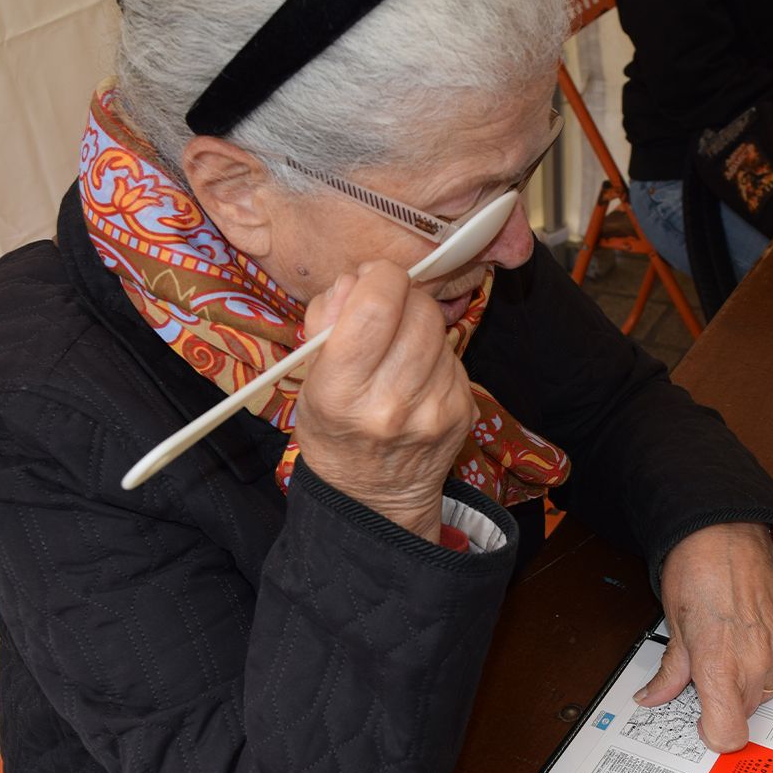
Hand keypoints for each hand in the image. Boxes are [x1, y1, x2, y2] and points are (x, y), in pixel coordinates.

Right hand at [292, 260, 477, 542]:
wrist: (371, 495)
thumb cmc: (334, 428)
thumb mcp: (310, 377)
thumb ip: (325, 319)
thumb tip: (355, 279)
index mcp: (342, 391)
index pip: (377, 305)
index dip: (379, 277)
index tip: (372, 279)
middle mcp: (392, 402)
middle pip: (418, 310)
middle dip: (403, 296)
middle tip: (387, 308)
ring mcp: (434, 410)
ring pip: (441, 329)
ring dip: (420, 324)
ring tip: (399, 347)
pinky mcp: (462, 412)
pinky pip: (454, 355)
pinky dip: (436, 352)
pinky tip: (417, 372)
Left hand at [637, 522, 772, 752]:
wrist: (722, 537)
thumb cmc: (696, 573)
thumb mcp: (673, 627)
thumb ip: (670, 673)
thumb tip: (653, 696)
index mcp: (718, 666)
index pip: (726, 734)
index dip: (711, 734)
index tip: (702, 722)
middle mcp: (751, 664)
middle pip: (744, 714)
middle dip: (724, 703)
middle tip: (707, 672)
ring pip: (766, 697)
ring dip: (750, 691)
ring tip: (732, 657)